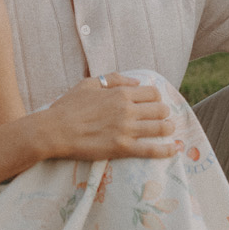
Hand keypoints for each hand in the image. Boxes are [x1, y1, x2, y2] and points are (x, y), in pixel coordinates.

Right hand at [32, 74, 178, 162]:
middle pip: (160, 109)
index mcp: (120, 93)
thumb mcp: (89, 84)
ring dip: (168, 128)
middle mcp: (127, 110)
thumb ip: (114, 79)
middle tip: (161, 118)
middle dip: (164, 113)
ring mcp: (126, 130)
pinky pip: (151, 150)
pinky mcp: (122, 148)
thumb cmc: (67, 107)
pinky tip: (174, 150)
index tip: (154, 104)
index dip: (156, 98)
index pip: (152, 93)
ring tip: (167, 131)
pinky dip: (166, 150)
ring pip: (160, 128)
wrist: (54, 131)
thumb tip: (136, 81)